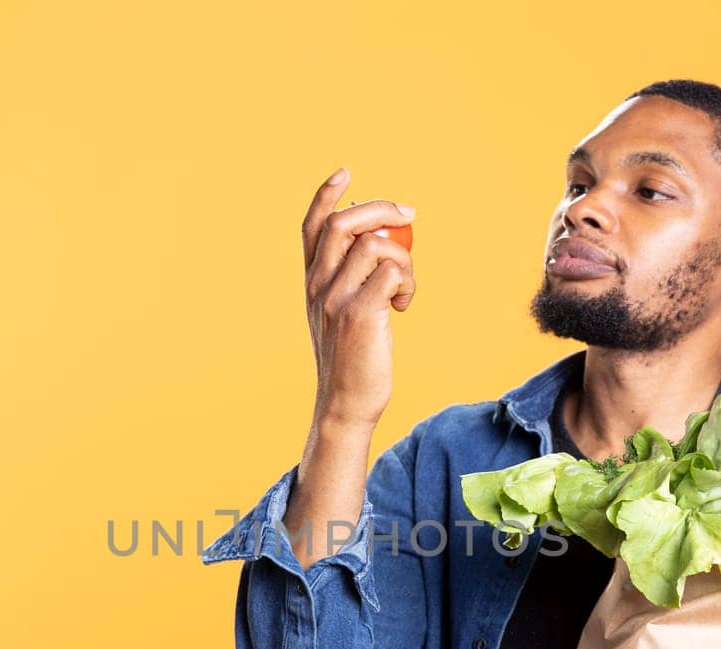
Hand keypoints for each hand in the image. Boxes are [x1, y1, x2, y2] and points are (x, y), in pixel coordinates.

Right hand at [300, 168, 416, 429]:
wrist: (346, 403)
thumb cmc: (352, 358)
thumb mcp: (341, 313)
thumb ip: (350, 279)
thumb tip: (382, 241)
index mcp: (311, 282)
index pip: (312, 227)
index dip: (327, 195)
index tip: (346, 173)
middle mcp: (317, 286)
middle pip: (345, 223)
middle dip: (381, 208)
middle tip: (409, 215)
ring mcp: (336, 299)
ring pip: (377, 245)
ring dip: (404, 259)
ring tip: (404, 289)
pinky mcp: (360, 314)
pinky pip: (393, 271)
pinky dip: (408, 282)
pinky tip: (403, 305)